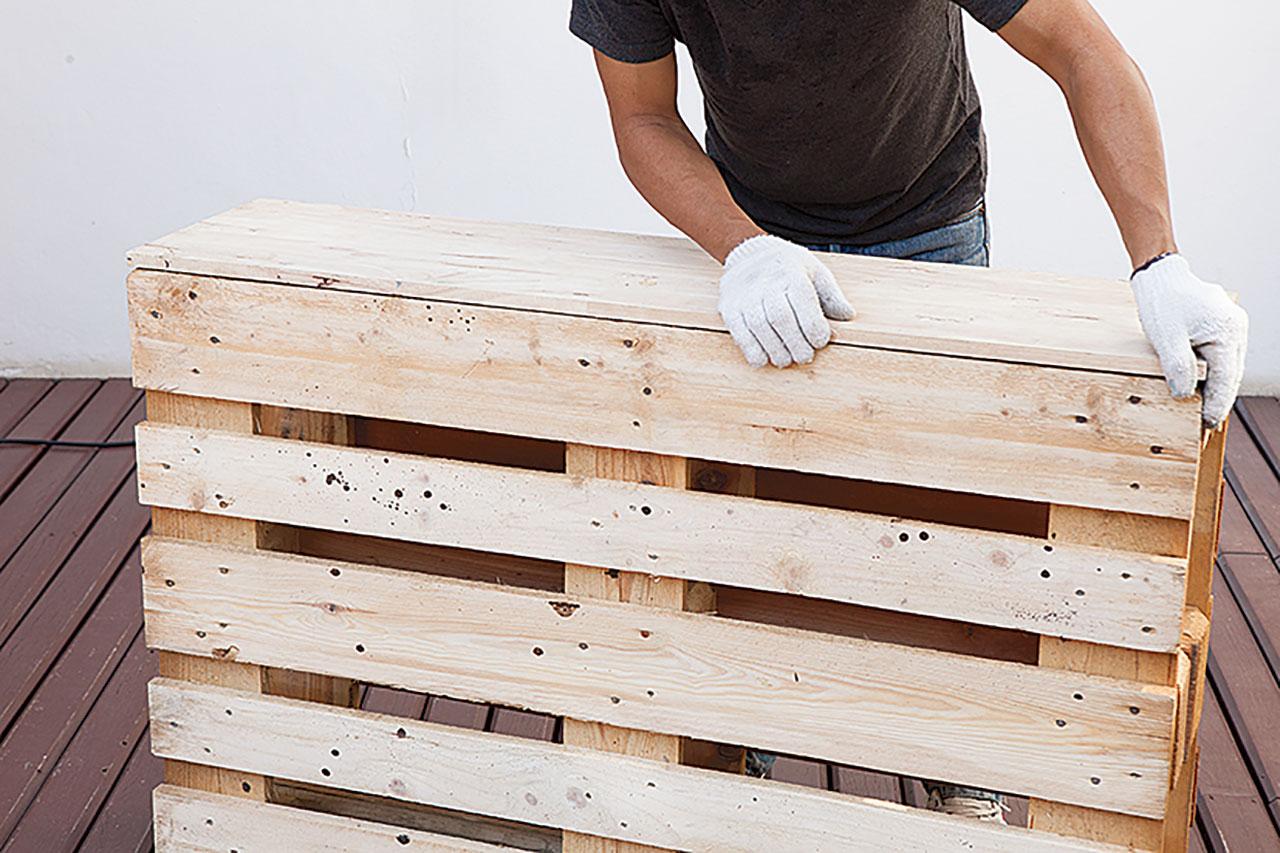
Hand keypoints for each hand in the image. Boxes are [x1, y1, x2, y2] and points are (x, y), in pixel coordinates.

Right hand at [718, 235, 854, 367]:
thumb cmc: (789, 268)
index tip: (821, 341)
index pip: (803, 301)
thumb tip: (848, 316)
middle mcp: (766, 282)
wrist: (749, 254)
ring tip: (786, 361)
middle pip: (781, 318)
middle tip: (805, 357)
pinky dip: (752, 350)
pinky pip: (739, 333)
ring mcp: (745, 296)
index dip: (814, 326)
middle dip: (796, 343)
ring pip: (759, 327)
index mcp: (791, 272)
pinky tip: (764, 359)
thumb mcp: (815, 272)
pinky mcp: (729, 308)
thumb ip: (832, 296)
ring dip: (775, 350)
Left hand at [1130, 254, 1247, 427]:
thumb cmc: (1162, 302)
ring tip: (1203, 413)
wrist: (1160, 276)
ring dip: (1216, 389)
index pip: (1225, 379)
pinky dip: (1212, 374)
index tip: (1206, 426)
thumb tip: (1184, 394)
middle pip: (1229, 375)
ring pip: (1227, 367)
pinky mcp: (1223, 326)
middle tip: (1205, 428)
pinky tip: (1201, 388)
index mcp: (1227, 332)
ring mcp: (1232, 327)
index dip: (1215, 405)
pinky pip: (1220, 356)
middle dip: (1217, 401)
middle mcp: (1236, 329)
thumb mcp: (1165, 338)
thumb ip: (1177, 366)